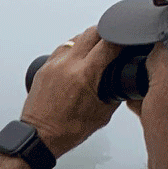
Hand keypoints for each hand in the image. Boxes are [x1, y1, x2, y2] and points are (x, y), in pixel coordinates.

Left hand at [21, 26, 120, 156]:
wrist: (39, 137)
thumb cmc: (65, 130)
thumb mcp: (102, 114)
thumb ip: (115, 94)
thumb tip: (122, 82)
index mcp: (84, 74)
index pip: (110, 42)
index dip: (123, 39)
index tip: (127, 42)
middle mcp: (67, 65)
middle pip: (92, 31)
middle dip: (107, 33)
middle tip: (114, 42)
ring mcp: (53, 64)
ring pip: (76, 37)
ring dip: (89, 40)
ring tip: (96, 52)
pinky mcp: (44, 67)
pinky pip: (62, 48)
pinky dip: (73, 49)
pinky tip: (78, 60)